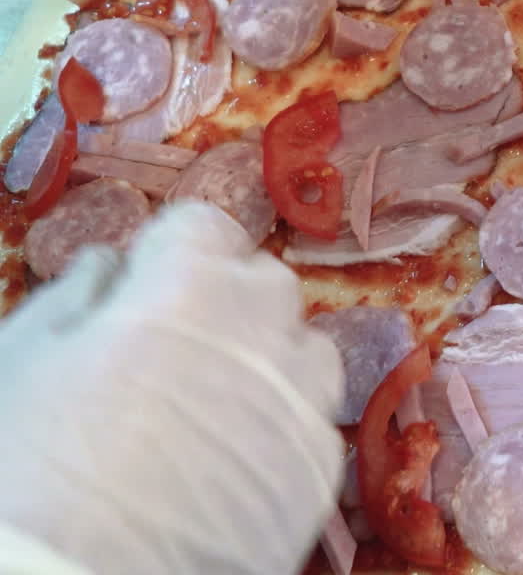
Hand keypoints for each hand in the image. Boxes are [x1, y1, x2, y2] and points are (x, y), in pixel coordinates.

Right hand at [0, 203, 343, 574]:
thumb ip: (76, 294)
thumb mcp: (21, 360)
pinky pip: (309, 425)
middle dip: (222, 302)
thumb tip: (111, 265)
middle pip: (261, 284)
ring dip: (265, 363)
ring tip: (207, 413)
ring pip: (301, 351)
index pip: (203, 227)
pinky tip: (228, 469)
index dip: (166, 256)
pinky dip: (276, 434)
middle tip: (167, 357)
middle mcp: (265, 327)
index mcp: (192, 284)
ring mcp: (301, 400)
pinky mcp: (317, 471)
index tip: (138, 291)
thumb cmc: (26, 469)